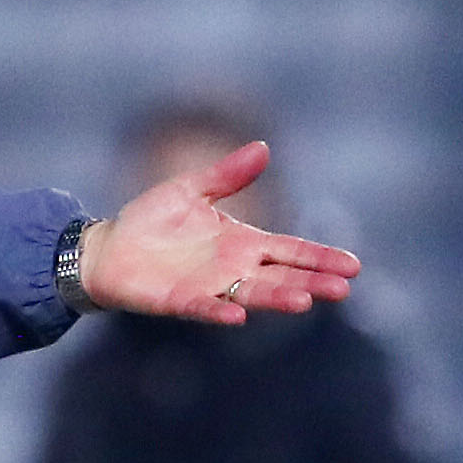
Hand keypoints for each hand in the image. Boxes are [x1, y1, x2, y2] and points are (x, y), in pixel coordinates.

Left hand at [82, 141, 358, 324]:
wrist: (108, 247)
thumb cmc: (150, 220)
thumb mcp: (191, 189)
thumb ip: (226, 174)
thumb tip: (264, 148)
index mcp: (243, 242)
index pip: (291, 251)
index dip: (320, 257)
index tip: (353, 266)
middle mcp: (233, 269)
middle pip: (282, 276)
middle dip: (312, 282)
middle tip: (342, 289)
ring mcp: (209, 287)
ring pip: (252, 295)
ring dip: (277, 298)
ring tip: (304, 301)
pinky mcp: (180, 301)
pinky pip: (204, 307)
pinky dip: (220, 311)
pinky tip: (238, 315)